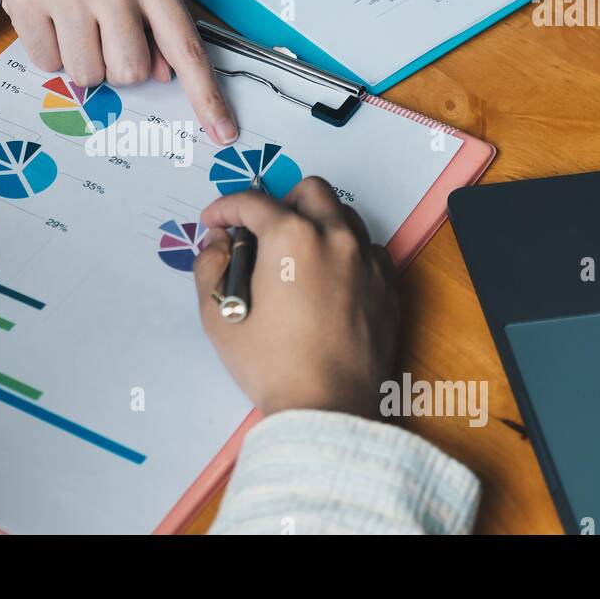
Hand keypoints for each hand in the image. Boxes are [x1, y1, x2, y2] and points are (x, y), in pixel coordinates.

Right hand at [0, 0, 238, 144]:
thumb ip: (157, 22)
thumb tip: (166, 74)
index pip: (186, 48)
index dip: (206, 96)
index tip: (223, 132)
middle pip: (130, 74)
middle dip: (118, 65)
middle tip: (104, 31)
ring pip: (87, 76)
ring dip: (82, 60)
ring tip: (74, 20)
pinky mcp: (27, 1)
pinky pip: (47, 62)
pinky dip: (50, 50)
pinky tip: (49, 17)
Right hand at [192, 177, 398, 417]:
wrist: (329, 408)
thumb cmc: (272, 365)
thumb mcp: (220, 315)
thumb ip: (210, 267)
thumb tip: (217, 242)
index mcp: (292, 237)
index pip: (252, 201)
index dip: (224, 208)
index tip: (214, 223)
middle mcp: (336, 237)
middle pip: (309, 190)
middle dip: (279, 203)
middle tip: (259, 233)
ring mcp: (368, 260)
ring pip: (343, 215)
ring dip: (315, 222)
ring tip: (293, 257)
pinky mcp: (388, 286)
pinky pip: (367, 249)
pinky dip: (344, 252)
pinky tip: (326, 281)